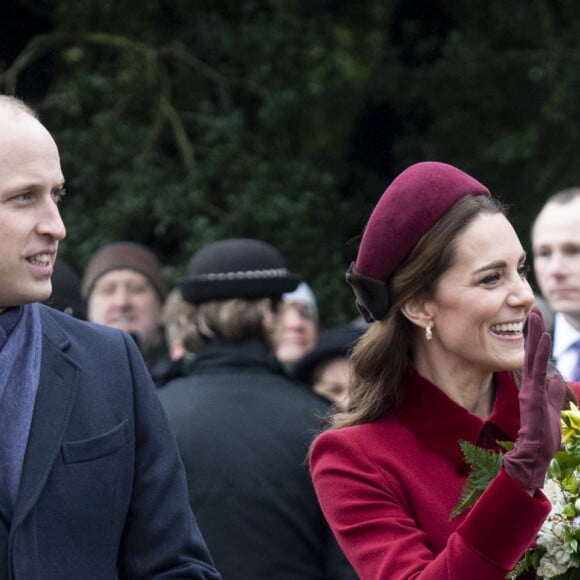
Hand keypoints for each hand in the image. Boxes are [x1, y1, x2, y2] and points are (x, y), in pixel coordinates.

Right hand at [502, 308, 565, 490]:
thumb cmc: (543, 435)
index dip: (536, 341)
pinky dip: (539, 352)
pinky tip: (543, 338)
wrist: (535, 453)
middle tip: (534, 310)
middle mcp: (529, 385)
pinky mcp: (533, 394)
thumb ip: (553, 393)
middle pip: (531, 352)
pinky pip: (537, 368)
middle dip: (533, 331)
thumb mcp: (552, 410)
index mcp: (533, 388)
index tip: (538, 323)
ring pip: (532, 356)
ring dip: (535, 335)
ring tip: (536, 316)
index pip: (534, 359)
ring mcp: (530, 389)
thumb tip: (556, 379)